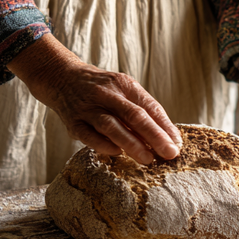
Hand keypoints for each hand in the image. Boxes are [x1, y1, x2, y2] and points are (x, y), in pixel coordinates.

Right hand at [8, 35, 181, 164]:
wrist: (62, 78)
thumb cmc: (101, 90)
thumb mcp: (122, 90)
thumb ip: (141, 110)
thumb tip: (167, 137)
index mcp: (124, 84)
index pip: (149, 106)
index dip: (165, 125)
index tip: (176, 143)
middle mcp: (106, 94)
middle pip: (134, 115)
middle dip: (154, 136)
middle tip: (169, 153)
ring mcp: (88, 108)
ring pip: (112, 126)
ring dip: (131, 143)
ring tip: (148, 159)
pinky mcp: (73, 122)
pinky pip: (89, 136)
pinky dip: (104, 145)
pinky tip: (117, 153)